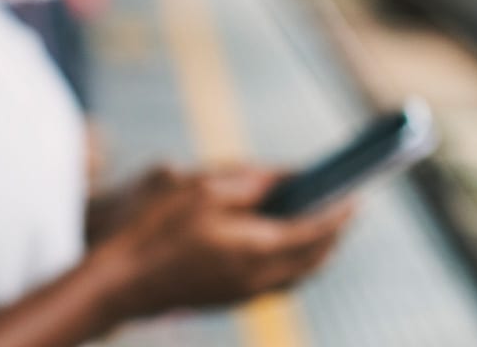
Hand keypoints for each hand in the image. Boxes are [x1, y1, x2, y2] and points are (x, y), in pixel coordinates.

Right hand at [92, 165, 353, 319]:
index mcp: (257, 249)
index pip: (316, 230)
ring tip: (320, 222)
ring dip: (316, 249)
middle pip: (315, 258)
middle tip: (343, 205)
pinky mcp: (232, 299)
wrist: (121, 280)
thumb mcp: (201, 189)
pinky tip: (283, 243)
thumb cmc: (155, 228)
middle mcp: (261, 278)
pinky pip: (280, 282)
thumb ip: (252, 181)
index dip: (339, 210)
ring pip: (300, 275)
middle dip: (334, 232)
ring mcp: (246, 294)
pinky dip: (295, 261)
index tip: (356, 191)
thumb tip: (288, 177)